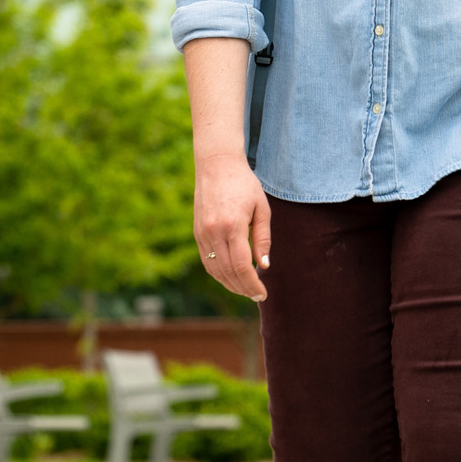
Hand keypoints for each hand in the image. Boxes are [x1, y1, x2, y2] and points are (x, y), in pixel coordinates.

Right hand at [193, 154, 271, 301]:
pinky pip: (207, 261)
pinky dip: (219, 273)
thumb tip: (264, 266)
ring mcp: (202, 233)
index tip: (263, 293)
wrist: (216, 165)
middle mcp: (213, 231)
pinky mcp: (196, 232)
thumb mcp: (261, 209)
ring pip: (214, 269)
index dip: (252, 284)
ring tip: (245, 290)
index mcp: (232, 225)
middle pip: (227, 272)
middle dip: (243, 288)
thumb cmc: (244, 184)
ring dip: (230, 284)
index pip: (242, 265)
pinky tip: (231, 277)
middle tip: (257, 296)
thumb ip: (263, 238)